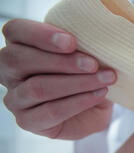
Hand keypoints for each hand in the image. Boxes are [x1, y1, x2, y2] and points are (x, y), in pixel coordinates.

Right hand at [0, 19, 116, 139]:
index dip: (40, 34)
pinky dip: (79, 102)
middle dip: (62, 61)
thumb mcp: (85, 55)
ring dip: (77, 82)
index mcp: (19, 46)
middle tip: (94, 64)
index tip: (72, 41)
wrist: (95, 110)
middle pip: (20, 60)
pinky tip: (99, 94)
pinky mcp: (27, 121)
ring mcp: (15, 99)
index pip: (15, 31)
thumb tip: (97, 34)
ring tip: (104, 79)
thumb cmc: (87, 76)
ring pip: (38, 87)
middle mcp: (9, 72)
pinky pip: (51, 111)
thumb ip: (81, 44)